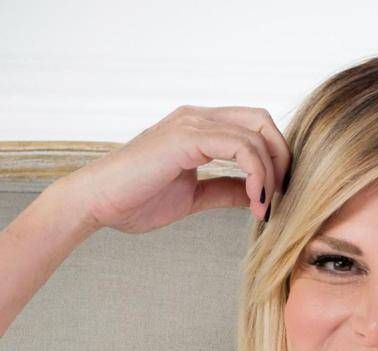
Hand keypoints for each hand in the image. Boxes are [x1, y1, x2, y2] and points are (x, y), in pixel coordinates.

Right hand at [56, 104, 290, 234]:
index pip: (253, 128)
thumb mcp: (193, 197)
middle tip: (281, 196)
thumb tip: (254, 195)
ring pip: (256, 133)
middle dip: (282, 158)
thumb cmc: (133, 200)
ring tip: (265, 206)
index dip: (273, 160)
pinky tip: (254, 200)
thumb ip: (224, 190)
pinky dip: (256, 173)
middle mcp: (197, 118)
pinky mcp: (186, 138)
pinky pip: (240, 147)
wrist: (95, 203)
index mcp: (198, 128)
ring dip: (271, 173)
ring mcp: (191, 124)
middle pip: (262, 121)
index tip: (273, 198)